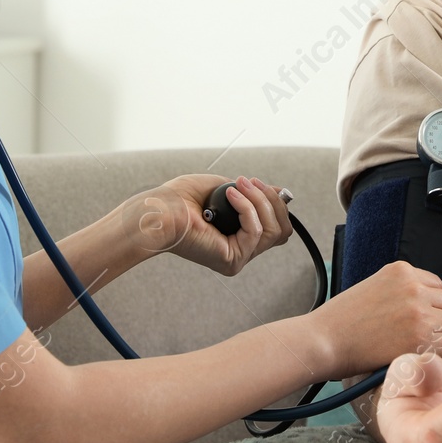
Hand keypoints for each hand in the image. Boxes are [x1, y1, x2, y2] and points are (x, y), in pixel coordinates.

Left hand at [122, 174, 292, 276]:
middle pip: (283, 230)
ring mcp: (239, 258)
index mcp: (240, 237)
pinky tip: (230, 195)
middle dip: (272, 200)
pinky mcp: (232, 260)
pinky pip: (255, 230)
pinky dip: (246, 207)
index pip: (278, 227)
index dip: (276, 203)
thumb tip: (279, 192)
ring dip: (259, 200)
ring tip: (238, 186)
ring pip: (273, 229)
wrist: (159, 211)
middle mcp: (242, 251)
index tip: (259, 184)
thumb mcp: (225, 188)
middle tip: (250, 182)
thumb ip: (251, 193)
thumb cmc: (180, 200)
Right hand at [312, 261, 441, 376]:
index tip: (434, 318)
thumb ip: (397, 291)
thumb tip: (418, 306)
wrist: (324, 339)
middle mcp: (413, 286)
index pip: (437, 284)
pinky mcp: (419, 337)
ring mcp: (419, 311)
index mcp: (401, 270)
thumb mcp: (372, 288)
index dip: (437, 304)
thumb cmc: (340, 320)